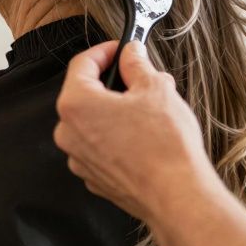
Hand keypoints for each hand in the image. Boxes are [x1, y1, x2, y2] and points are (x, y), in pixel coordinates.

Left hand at [54, 40, 219, 222]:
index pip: (82, 63)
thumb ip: (136, 63)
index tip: (122, 49)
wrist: (177, 196)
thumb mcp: (155, 88)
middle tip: (142, 79)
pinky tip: (145, 137)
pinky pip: (101, 145)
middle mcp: (69, 133)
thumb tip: (130, 53)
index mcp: (76, 104)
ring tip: (151, 111)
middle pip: (86, 93)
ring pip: (94, 121)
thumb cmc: (165, 145)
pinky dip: (118, 136)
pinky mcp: (94, 177)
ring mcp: (79, 158)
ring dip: (118, 110)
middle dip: (115, 83)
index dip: (105, 51)